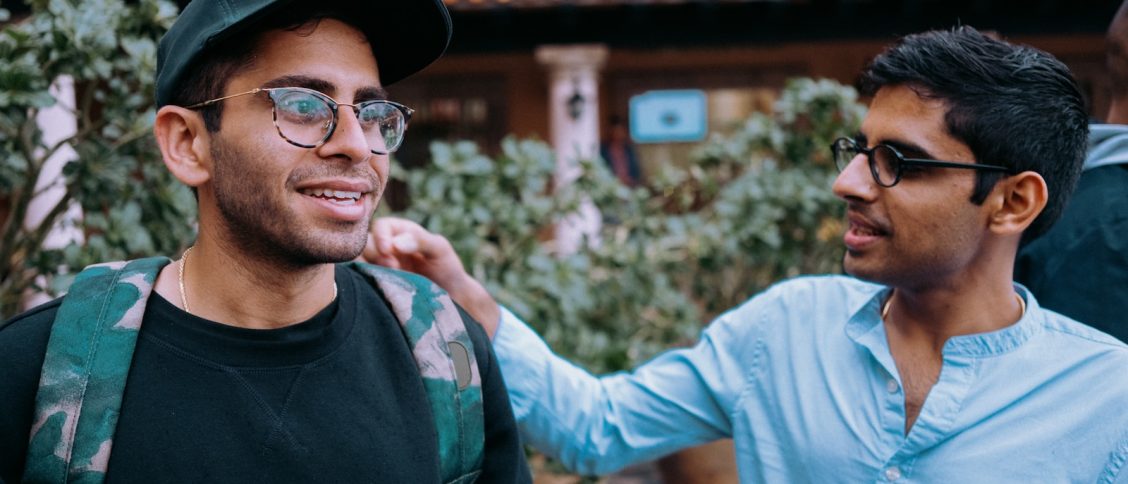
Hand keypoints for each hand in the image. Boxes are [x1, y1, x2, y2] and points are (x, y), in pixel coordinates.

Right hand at [363, 217, 501, 336]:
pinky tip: (379, 289)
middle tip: (392, 268)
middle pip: (365, 244)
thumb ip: (420, 241)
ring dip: (367, 269)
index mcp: (400, 232)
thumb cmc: (447, 269)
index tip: (388, 251)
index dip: (381, 236)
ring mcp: (379, 268)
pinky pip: (361, 282)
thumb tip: (395, 243)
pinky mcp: (377, 286)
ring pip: (358, 263)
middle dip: (374, 255)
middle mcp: (386, 248)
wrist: (452, 300)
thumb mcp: (440, 249)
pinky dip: (364, 284)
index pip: (381, 226)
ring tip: (386, 280)